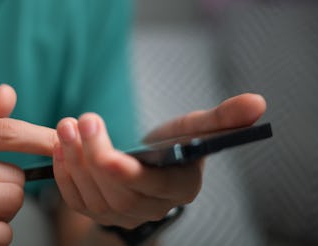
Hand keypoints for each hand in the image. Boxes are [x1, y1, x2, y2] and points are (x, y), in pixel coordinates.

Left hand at [52, 93, 265, 228]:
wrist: (153, 161)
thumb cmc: (177, 143)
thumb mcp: (199, 126)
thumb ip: (224, 117)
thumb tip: (258, 102)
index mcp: (179, 189)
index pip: (152, 188)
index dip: (128, 174)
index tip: (105, 152)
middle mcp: (151, 209)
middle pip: (117, 194)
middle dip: (93, 158)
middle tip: (79, 120)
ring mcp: (122, 215)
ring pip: (94, 198)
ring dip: (74, 161)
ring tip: (66, 126)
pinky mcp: (99, 211)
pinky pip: (77, 200)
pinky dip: (63, 174)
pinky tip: (59, 146)